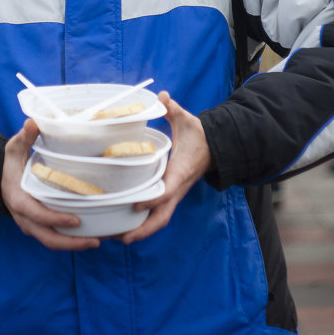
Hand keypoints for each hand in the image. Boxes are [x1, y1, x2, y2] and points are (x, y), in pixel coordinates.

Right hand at [1, 118, 100, 250]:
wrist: (2, 178)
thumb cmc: (12, 162)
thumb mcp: (15, 148)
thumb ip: (24, 137)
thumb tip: (33, 122)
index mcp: (18, 199)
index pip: (37, 214)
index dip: (56, 219)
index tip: (76, 220)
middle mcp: (25, 218)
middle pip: (47, 238)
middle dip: (71, 243)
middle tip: (96, 240)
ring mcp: (32, 225)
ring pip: (53, 242)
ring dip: (75, 245)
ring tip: (100, 241)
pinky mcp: (41, 226)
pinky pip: (56, 238)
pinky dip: (73, 241)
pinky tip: (94, 235)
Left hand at [121, 91, 211, 244]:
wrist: (215, 147)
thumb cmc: (198, 134)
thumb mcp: (186, 120)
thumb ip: (173, 109)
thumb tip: (163, 96)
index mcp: (181, 171)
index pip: (167, 190)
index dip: (152, 199)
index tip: (135, 205)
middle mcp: (177, 188)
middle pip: (162, 216)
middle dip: (144, 229)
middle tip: (122, 238)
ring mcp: (174, 194)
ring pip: (160, 219)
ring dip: (142, 231)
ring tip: (118, 239)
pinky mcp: (171, 194)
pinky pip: (158, 213)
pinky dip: (144, 223)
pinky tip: (126, 227)